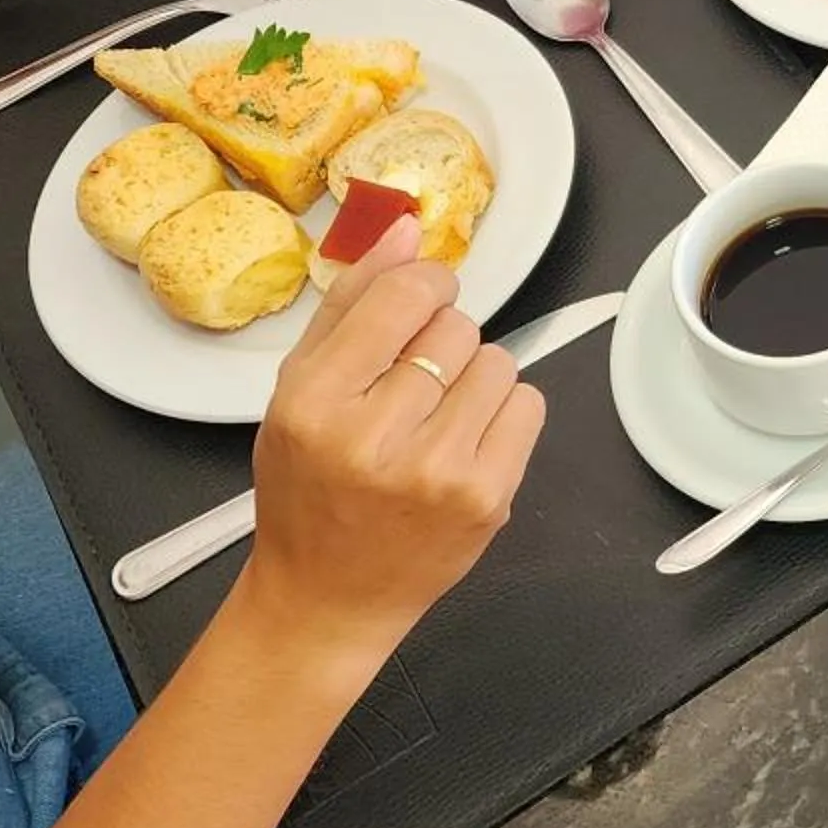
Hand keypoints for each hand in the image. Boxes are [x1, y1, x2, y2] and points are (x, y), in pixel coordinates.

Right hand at [234, 219, 544, 666]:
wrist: (328, 597)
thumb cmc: (309, 487)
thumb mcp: (298, 390)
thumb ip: (351, 303)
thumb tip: (406, 230)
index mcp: (315, 402)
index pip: (405, 297)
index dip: (426, 286)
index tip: (420, 303)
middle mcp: (374, 437)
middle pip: (457, 327)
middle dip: (442, 343)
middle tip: (412, 387)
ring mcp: (437, 472)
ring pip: (500, 362)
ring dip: (476, 378)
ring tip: (436, 418)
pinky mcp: (486, 499)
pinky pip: (529, 406)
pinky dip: (504, 415)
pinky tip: (465, 442)